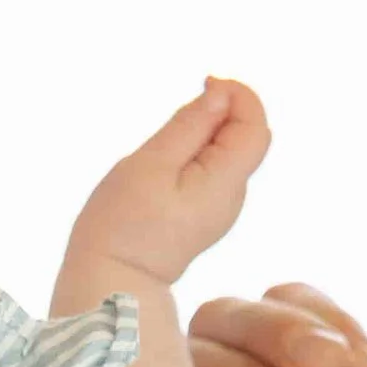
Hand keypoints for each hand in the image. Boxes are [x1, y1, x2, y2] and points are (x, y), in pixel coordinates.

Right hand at [60, 79, 269, 295]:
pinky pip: (212, 173)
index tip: (206, 82)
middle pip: (246, 138)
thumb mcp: (151, 163)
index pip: (255, 126)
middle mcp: (232, 197)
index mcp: (224, 183)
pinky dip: (197, 155)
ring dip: (206, 133)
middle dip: (223, 111)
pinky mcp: (203, 216)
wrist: (111, 284)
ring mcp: (219, 210)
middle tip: (185, 106)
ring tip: (166, 143)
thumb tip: (220, 96)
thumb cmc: (122, 226)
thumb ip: (190, 126)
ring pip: (228, 155)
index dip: (239, 95)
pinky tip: (167, 163)